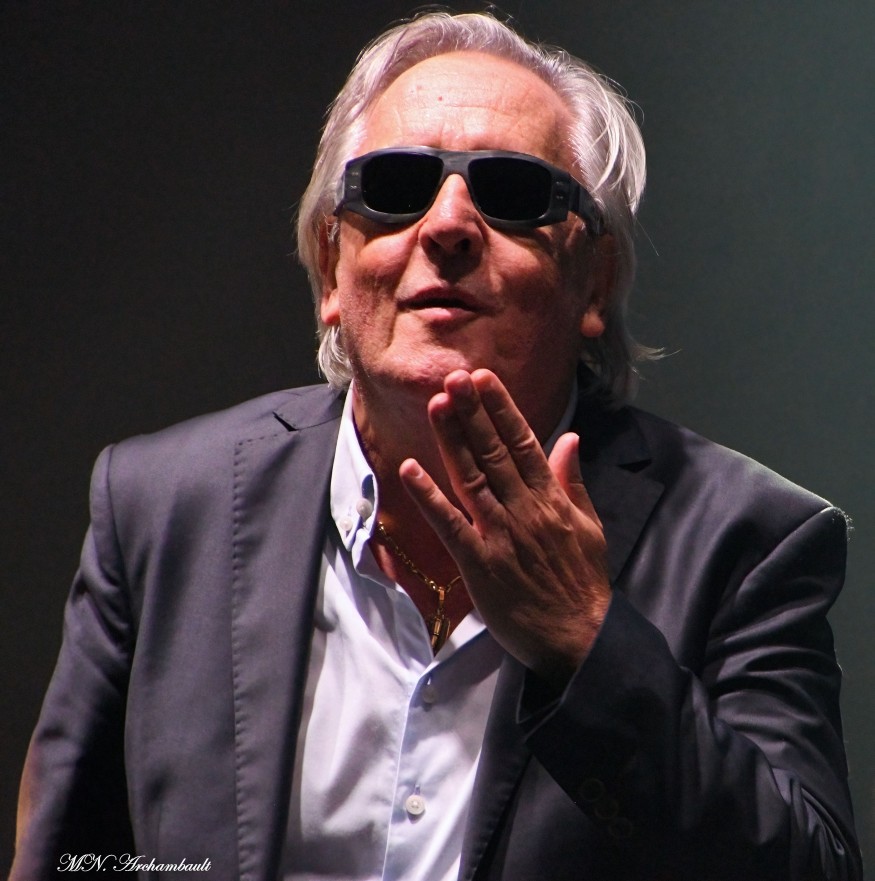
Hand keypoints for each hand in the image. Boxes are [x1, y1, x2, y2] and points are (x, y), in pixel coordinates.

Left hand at [399, 368, 610, 685]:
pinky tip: (410, 469)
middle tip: (453, 376)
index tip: (484, 378)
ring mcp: (500, 535)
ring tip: (437, 405)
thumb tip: (569, 438)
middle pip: (493, 452)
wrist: (579, 636)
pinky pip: (450, 525)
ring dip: (453, 440)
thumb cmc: (583, 582)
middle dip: (473, 412)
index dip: (501, 408)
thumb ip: (573, 482)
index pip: (523, 443)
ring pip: (472, 478)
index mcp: (550, 499)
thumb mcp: (590, 527)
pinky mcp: (479, 564)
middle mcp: (524, 509)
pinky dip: (430, 497)